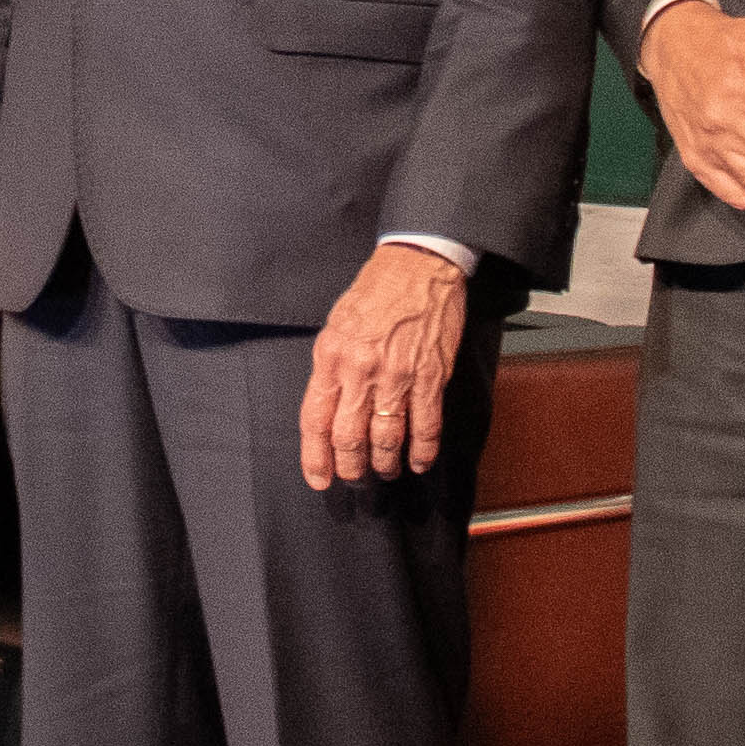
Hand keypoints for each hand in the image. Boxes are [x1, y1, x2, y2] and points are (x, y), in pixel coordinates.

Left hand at [300, 242, 469, 490]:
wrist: (418, 265)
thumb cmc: (376, 291)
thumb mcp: (336, 325)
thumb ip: (331, 367)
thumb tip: (329, 406)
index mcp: (330, 357)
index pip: (315, 420)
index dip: (316, 457)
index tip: (320, 478)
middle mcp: (359, 370)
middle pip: (349, 437)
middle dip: (351, 468)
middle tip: (355, 480)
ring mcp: (396, 376)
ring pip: (386, 439)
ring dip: (384, 464)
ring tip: (385, 471)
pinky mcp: (429, 376)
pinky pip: (425, 426)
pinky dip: (422, 451)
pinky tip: (419, 462)